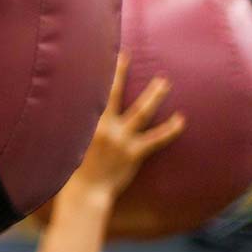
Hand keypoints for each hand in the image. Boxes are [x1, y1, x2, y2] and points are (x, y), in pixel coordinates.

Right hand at [65, 54, 186, 198]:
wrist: (86, 194)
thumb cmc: (74, 173)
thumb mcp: (69, 147)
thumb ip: (76, 130)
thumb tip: (76, 116)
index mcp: (87, 125)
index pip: (91, 95)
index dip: (94, 77)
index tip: (96, 60)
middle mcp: (105, 128)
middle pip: (115, 95)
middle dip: (119, 74)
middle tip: (125, 57)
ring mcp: (121, 140)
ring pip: (141, 113)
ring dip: (153, 96)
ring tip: (163, 82)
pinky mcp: (134, 153)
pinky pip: (156, 138)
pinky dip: (170, 129)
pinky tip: (181, 120)